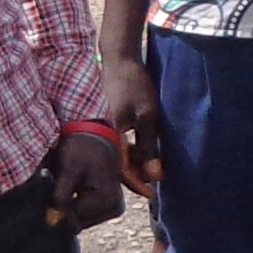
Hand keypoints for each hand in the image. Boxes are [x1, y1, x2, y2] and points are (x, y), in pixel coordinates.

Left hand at [44, 126, 127, 232]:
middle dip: (67, 205)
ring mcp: (114, 207)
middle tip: (66, 182)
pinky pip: (87, 214)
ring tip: (73, 182)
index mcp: (108, 198)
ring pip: (81, 219)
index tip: (58, 185)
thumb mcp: (68, 169)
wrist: (94, 134)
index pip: (74, 218)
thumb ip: (60, 196)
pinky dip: (78, 203)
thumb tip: (52, 221)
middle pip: (79, 221)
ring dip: (72, 204)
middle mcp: (115, 206)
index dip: (59, 205)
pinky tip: (78, 187)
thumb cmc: (81, 148)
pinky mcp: (110, 206)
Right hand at [93, 49, 162, 186]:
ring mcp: (99, 129)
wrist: (118, 59)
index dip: (137, 184)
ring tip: (151, 166)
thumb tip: (153, 174)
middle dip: (135, 175)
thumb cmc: (134, 85)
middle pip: (116, 166)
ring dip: (132, 163)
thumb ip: (149, 145)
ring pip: (115, 155)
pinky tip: (140, 150)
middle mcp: (100, 136)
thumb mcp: (147, 115)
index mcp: (109, 136)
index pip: (122, 171)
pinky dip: (127, 150)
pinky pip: (113, 143)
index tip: (152, 193)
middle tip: (154, 181)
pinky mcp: (101, 122)